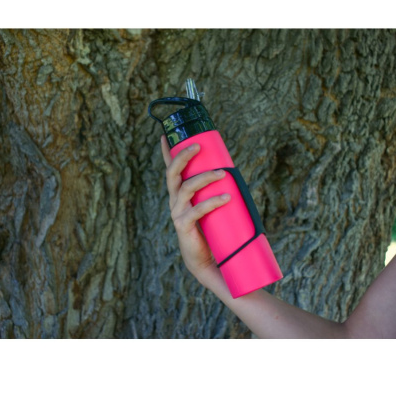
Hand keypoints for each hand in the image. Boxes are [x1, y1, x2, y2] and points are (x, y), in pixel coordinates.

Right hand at [160, 135, 230, 280]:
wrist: (206, 260)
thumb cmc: (210, 230)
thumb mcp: (210, 206)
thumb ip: (214, 192)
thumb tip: (231, 173)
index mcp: (178, 194)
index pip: (169, 170)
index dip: (165, 152)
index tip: (164, 134)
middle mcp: (174, 201)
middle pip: (172, 173)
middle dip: (183, 156)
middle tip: (198, 145)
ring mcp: (177, 213)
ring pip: (187, 188)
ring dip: (205, 177)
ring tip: (223, 173)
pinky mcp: (184, 226)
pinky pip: (198, 210)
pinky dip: (213, 202)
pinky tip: (226, 197)